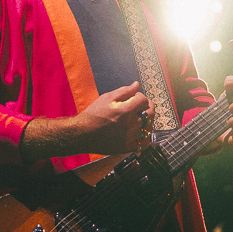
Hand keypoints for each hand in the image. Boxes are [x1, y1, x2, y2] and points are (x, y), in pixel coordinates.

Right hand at [20, 82, 154, 161]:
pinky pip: (143, 143)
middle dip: (147, 106)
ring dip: (146, 121)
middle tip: (139, 106)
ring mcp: (130, 137)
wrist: (82, 134)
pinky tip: (140, 132)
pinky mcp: (127, 147)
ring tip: (138, 118)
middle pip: (150, 113)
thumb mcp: (107, 98)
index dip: (140, 96)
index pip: (144, 100)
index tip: (135, 98)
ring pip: (148, 127)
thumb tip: (136, 85)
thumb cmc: (93, 114)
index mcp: (126, 110)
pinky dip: (145, 137)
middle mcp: (130, 124)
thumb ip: (124, 91)